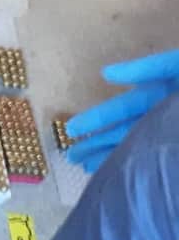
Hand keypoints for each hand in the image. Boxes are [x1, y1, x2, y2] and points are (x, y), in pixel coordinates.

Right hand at [67, 49, 178, 172]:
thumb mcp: (176, 66)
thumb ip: (146, 69)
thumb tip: (105, 73)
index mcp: (161, 93)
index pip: (121, 109)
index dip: (96, 119)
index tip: (71, 130)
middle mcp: (162, 116)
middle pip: (124, 131)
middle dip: (98, 143)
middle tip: (72, 157)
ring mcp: (169, 136)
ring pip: (137, 148)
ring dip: (112, 158)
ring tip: (87, 169)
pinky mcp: (173, 153)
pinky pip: (155, 162)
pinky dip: (136, 166)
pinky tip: (117, 174)